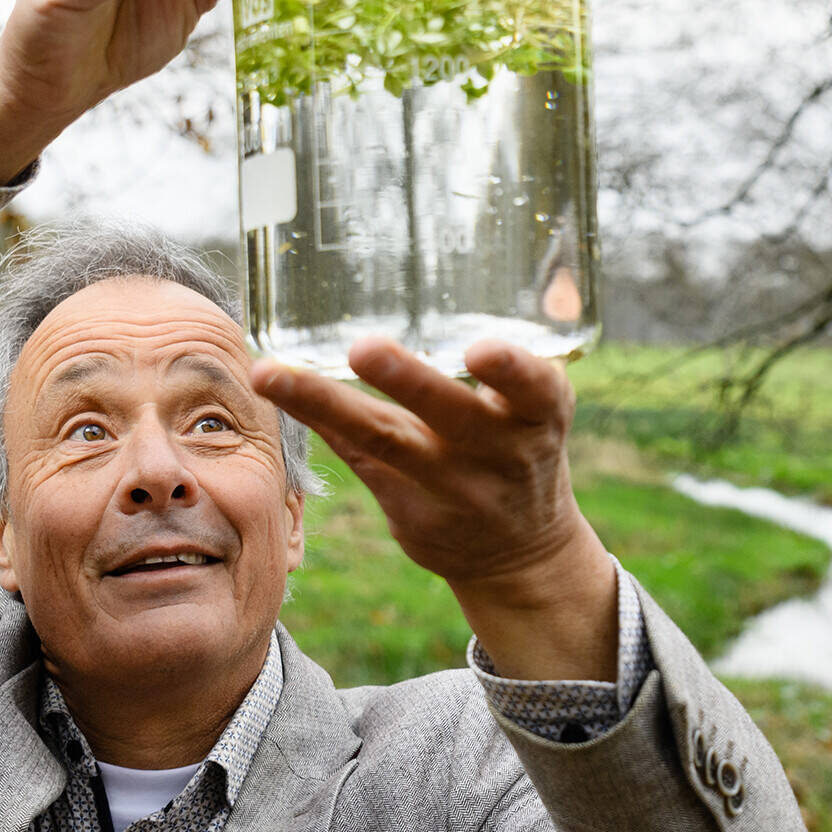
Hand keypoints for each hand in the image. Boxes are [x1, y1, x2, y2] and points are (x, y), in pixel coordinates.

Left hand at [252, 337, 620, 682]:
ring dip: (328, 404)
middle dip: (408, 382)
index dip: (512, 372)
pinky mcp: (407, 510)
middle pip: (452, 418)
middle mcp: (499, 456)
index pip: (536, 391)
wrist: (518, 552)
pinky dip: (316, 418)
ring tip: (274, 374)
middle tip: (364, 348)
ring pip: (384, 443)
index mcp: (540, 417)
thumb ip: (529, 354)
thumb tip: (557, 278)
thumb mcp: (543, 406)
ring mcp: (450, 489)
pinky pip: (355, 455)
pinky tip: (275, 386)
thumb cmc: (522, 447)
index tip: (481, 350)